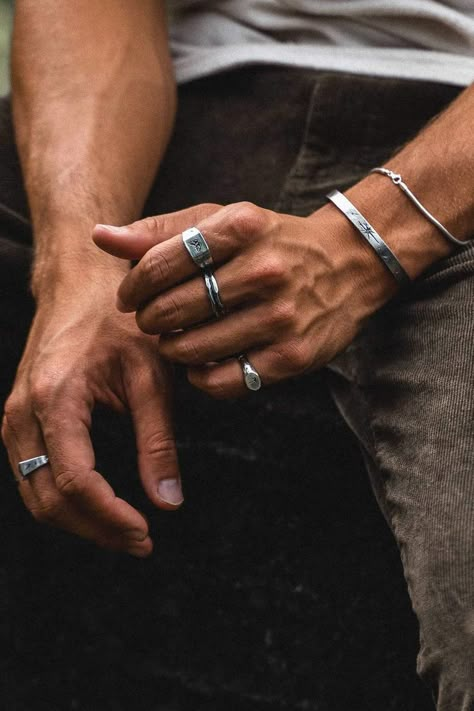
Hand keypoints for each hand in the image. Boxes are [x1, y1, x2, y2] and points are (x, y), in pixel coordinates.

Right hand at [2, 277, 181, 556]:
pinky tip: (99, 504)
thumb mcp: (149, 376)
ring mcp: (13, 417)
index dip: (109, 517)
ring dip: (78, 520)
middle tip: (141, 542)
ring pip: (35, 493)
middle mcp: (22, 413)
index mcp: (55, 399)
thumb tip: (169, 503)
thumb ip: (158, 441)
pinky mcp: (17, 418)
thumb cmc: (119, 321)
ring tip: (125, 530)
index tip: (146, 534)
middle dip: (95, 528)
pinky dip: (62, 499)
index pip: (74, 481)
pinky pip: (32, 474)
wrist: (80, 282)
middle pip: (48, 499)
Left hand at [94, 201, 397, 397]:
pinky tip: (202, 363)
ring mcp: (281, 316)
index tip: (129, 297)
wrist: (347, 265)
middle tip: (152, 320)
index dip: (133, 286)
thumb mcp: (222, 221)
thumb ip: (161, 230)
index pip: (160, 262)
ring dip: (171, 350)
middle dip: (148, 320)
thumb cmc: (271, 242)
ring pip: (192, 349)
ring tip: (176, 339)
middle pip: (171, 310)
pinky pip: (224, 382)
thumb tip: (100, 237)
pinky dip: (201, 377)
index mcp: (242, 227)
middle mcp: (265, 270)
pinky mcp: (292, 356)